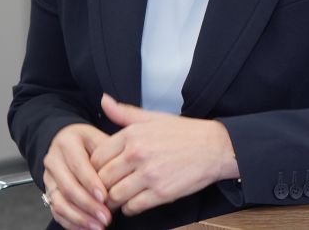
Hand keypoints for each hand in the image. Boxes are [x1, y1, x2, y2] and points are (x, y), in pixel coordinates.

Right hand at [42, 123, 112, 229]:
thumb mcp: (99, 138)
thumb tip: (119, 178)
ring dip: (80, 217)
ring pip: (60, 202)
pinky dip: (71, 223)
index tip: (105, 196)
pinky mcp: (48, 192)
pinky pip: (56, 212)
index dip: (91, 183)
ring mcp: (49, 178)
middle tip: (106, 216)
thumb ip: (108, 155)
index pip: (78, 165)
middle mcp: (53, 160)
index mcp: (66, 142)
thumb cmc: (88, 141)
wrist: (69, 142)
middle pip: (68, 186)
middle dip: (88, 205)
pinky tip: (87, 228)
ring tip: (98, 226)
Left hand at [90, 94, 238, 215]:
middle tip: (102, 190)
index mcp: (132, 135)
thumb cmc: (183, 133)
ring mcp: (149, 175)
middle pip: (103, 178)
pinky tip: (132, 203)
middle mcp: (137, 154)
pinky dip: (129, 208)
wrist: (214, 148)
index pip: (98, 156)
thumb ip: (124, 113)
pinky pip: (133, 207)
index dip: (94, 167)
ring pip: (115, 195)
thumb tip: (104, 100)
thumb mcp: (152, 118)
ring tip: (115, 199)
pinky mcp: (161, 193)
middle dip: (100, 186)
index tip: (98, 173)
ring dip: (112, 200)